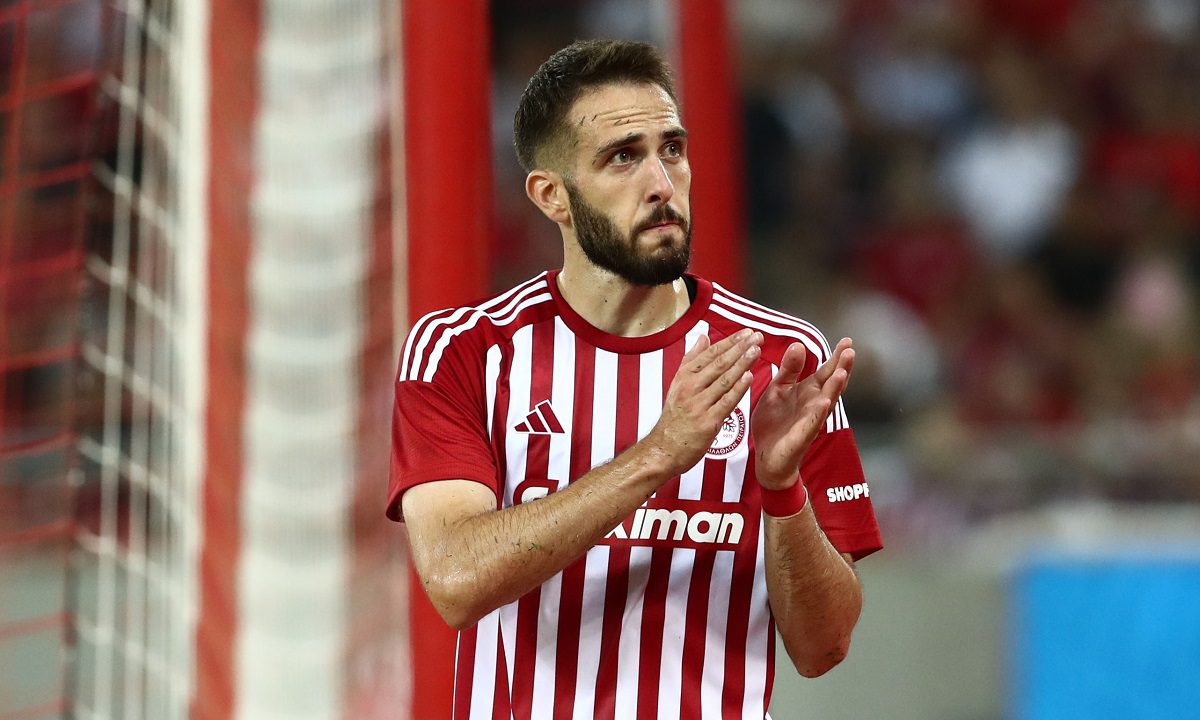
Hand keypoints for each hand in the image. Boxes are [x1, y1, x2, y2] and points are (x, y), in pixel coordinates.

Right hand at [646, 329, 762, 474]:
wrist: (664, 449)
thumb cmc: (674, 417)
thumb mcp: (677, 384)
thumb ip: (691, 360)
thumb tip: (703, 337)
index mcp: (684, 377)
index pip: (710, 354)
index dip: (730, 342)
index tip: (746, 332)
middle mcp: (690, 388)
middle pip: (719, 363)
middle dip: (740, 348)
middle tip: (756, 336)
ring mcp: (698, 404)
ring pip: (724, 379)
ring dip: (742, 364)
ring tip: (756, 350)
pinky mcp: (707, 422)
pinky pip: (726, 402)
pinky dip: (738, 388)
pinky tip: (749, 377)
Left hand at [752, 338, 854, 489]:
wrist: (765, 455)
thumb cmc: (775, 422)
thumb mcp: (778, 389)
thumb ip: (788, 369)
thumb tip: (798, 345)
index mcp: (808, 392)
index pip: (826, 371)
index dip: (836, 357)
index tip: (847, 341)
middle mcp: (814, 405)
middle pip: (831, 384)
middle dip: (841, 369)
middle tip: (850, 352)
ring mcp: (810, 421)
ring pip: (826, 403)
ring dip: (834, 389)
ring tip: (841, 373)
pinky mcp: (802, 436)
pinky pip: (812, 424)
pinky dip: (818, 413)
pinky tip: (825, 402)